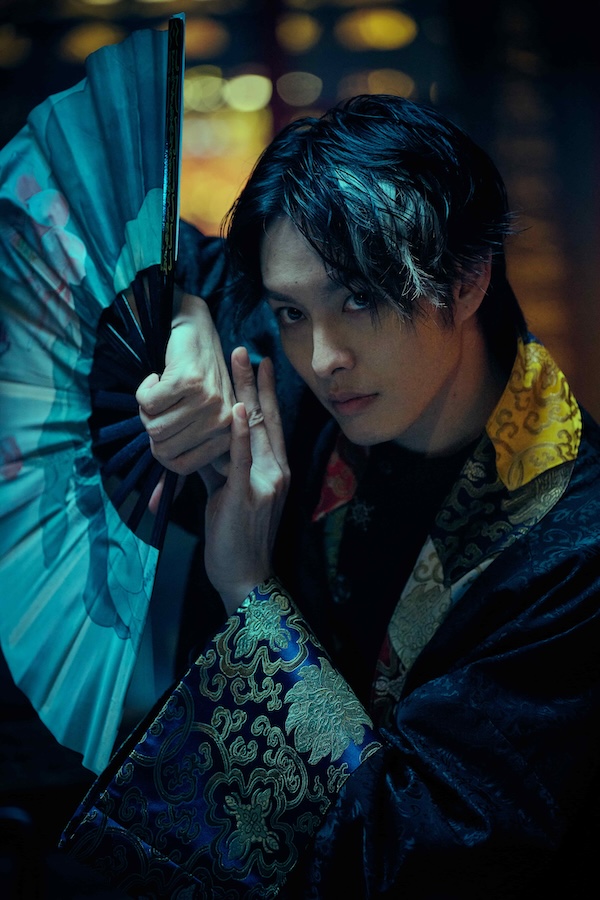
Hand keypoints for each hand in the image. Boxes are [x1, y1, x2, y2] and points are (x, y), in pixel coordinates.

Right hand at [136, 290, 234, 477]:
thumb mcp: (192, 424)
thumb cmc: (193, 382)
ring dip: (146, 406)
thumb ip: (177, 462)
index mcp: (227, 436)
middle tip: (161, 402)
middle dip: (150, 424)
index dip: (160, 446)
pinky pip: (148, 402)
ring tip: (162, 389)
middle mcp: (222, 421)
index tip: (168, 421)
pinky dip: (144, 389)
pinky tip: (158, 376)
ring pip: (153, 425)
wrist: (196, 333)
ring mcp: (208, 402)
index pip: (177, 466)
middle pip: (161, 446)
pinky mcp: (190, 383)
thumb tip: (153, 507)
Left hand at [199, 346, 289, 615]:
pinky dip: (236, 432)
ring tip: (240, 363)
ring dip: (246, 393)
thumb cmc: (236, 538)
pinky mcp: (246, 496)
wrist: (246, 578)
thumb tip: (206, 440)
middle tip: (245, 350)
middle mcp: (277, 471)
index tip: (259, 364)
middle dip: (254, 382)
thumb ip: (221, 465)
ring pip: (254, 429)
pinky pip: (241, 458)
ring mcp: (265, 482)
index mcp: (275, 470)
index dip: (264, 392)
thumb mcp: (229, 494)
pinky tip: (233, 407)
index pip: (270, 423)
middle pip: (264, 418)